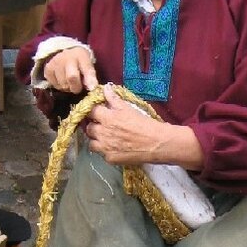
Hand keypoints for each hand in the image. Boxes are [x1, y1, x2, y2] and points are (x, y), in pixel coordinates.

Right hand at [42, 46, 97, 92]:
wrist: (65, 53)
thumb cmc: (80, 62)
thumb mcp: (89, 65)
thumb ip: (91, 76)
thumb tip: (92, 88)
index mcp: (80, 56)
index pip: (86, 69)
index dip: (89, 80)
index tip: (92, 88)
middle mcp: (66, 58)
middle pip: (71, 78)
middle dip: (76, 87)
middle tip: (78, 86)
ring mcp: (55, 63)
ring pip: (63, 85)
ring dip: (68, 88)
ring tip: (70, 81)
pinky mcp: (47, 70)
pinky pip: (55, 85)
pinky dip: (60, 86)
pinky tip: (62, 80)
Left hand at [85, 84, 202, 169]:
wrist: (157, 143)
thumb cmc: (145, 123)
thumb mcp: (129, 108)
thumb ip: (113, 98)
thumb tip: (105, 88)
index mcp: (106, 117)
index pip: (90, 111)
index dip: (94, 111)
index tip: (98, 112)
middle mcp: (102, 132)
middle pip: (89, 128)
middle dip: (94, 125)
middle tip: (103, 126)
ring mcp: (105, 147)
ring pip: (92, 142)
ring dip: (97, 139)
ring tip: (107, 138)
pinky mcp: (110, 158)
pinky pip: (102, 154)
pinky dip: (106, 150)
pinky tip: (115, 148)